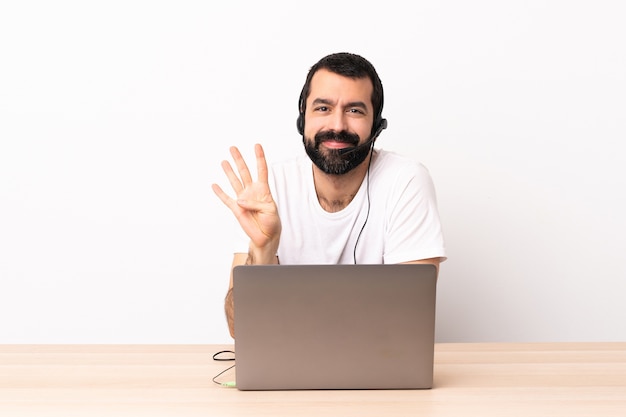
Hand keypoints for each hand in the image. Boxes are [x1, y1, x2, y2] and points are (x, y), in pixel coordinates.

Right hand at [212, 144, 280, 258]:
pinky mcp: (236, 209)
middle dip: (239, 160)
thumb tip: (240, 200)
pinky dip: (220, 193)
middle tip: (233, 148)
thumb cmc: (272, 222)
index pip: (261, 170)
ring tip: (224, 161)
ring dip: (229, 171)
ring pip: (234, 182)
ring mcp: (243, 199)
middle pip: (244, 172)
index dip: (259, 158)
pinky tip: (215, 185)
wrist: (266, 237)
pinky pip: (226, 199)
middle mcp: (252, 192)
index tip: (256, 145)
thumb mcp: (269, 210)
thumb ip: (255, 203)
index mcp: (263, 190)